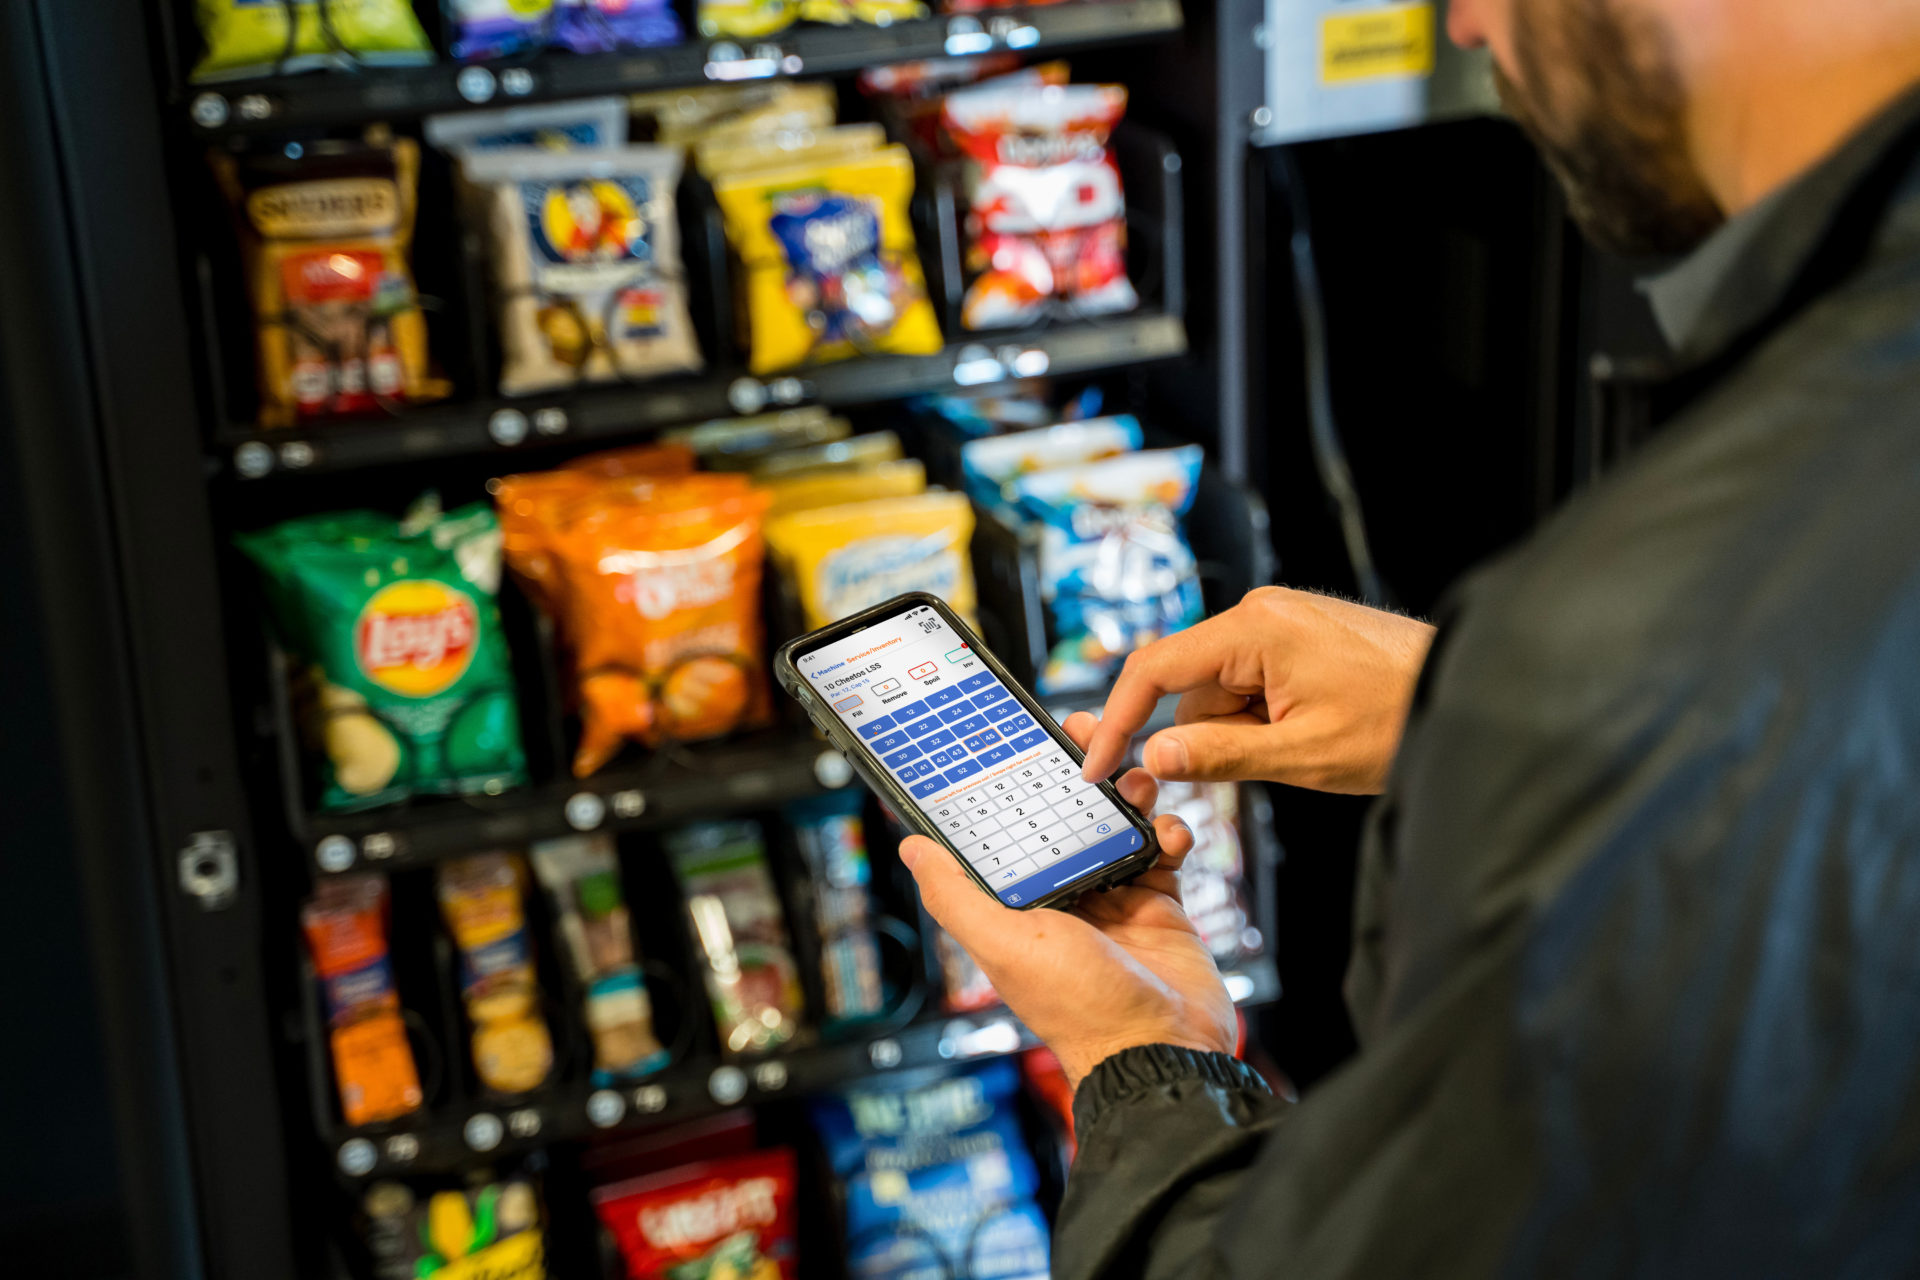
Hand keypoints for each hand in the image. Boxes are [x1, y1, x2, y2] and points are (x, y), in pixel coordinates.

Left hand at [899, 712, 1234, 1086]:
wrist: (1162, 1048)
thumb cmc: (1081, 1008)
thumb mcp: (1004, 944)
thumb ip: (955, 895)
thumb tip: (911, 847)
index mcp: (1020, 908)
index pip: (1011, 833)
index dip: (1015, 789)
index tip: (1023, 744)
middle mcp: (1065, 900)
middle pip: (1066, 819)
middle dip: (1078, 776)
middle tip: (1089, 734)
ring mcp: (1114, 901)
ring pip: (1117, 825)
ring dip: (1129, 795)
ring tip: (1137, 778)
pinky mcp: (1159, 906)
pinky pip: (1162, 850)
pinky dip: (1168, 832)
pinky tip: (1169, 832)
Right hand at [1080, 586, 1435, 794]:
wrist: (1467, 694)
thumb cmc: (1400, 716)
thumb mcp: (1301, 753)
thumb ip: (1219, 755)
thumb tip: (1154, 756)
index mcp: (1253, 629)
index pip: (1154, 670)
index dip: (1117, 720)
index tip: (1097, 763)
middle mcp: (1259, 612)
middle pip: (1188, 686)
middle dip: (1209, 734)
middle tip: (1263, 761)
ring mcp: (1278, 620)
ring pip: (1219, 691)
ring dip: (1242, 730)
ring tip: (1305, 743)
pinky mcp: (1294, 634)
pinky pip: (1248, 682)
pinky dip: (1261, 716)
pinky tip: (1308, 728)